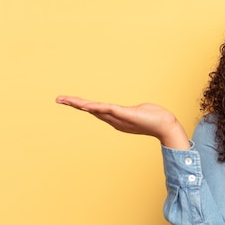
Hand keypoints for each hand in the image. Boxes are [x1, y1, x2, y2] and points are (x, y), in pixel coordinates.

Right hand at [55, 96, 190, 148]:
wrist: (166, 125)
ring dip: (81, 104)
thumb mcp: (140, 111)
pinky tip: (88, 105)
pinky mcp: (127, 115)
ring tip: (67, 100)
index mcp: (116, 118)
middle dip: (75, 104)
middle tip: (58, 99)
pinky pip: (110, 110)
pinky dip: (98, 107)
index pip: (96, 109)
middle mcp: (115, 120)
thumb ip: (132, 111)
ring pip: (97, 109)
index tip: (68, 101)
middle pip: (91, 109)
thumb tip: (131, 110)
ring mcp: (120, 118)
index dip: (82, 105)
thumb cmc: (156, 118)